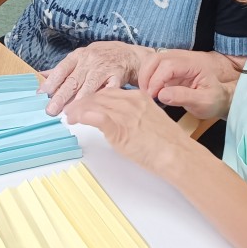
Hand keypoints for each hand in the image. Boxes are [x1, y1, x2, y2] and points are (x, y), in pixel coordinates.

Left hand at [38, 41, 149, 115]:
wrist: (128, 54)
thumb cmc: (100, 58)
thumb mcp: (80, 58)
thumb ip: (62, 70)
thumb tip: (41, 77)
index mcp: (78, 56)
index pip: (62, 69)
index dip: (52, 82)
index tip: (42, 94)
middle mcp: (90, 61)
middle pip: (74, 80)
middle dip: (61, 96)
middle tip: (51, 110)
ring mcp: (104, 68)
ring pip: (90, 86)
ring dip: (79, 100)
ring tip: (69, 112)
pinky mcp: (118, 76)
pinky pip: (109, 89)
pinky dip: (102, 98)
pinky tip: (94, 108)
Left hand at [65, 88, 188, 175]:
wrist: (177, 154)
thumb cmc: (167, 143)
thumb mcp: (149, 119)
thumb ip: (132, 114)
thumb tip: (116, 118)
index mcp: (138, 96)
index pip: (108, 92)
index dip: (93, 97)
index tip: (84, 103)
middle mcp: (130, 101)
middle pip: (98, 96)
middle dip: (81, 102)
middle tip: (71, 110)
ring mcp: (125, 113)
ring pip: (94, 105)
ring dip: (78, 110)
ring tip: (69, 117)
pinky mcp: (120, 128)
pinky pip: (97, 117)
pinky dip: (83, 116)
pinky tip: (75, 119)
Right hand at [138, 50, 234, 118]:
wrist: (218, 97)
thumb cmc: (213, 99)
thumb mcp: (204, 102)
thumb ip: (184, 97)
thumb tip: (161, 94)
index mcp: (193, 64)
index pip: (168, 65)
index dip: (157, 79)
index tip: (153, 96)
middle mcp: (181, 58)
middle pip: (156, 58)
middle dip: (146, 76)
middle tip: (146, 95)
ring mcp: (173, 61)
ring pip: (151, 60)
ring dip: (144, 76)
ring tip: (147, 94)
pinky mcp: (167, 68)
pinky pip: (151, 67)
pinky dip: (146, 77)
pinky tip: (149, 91)